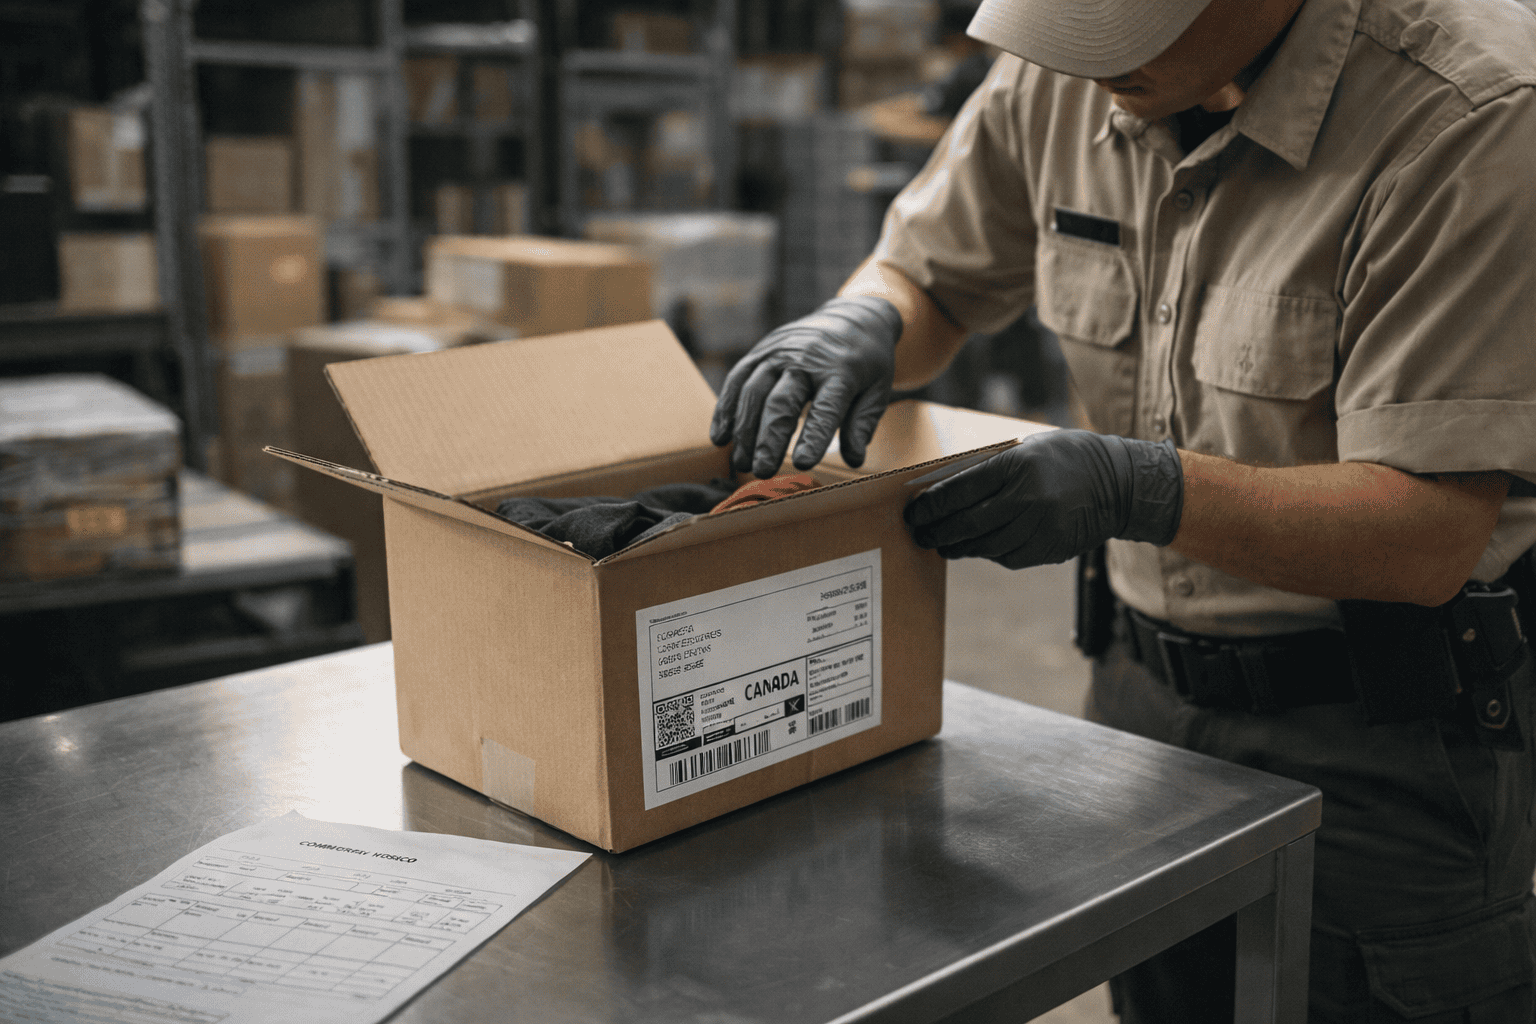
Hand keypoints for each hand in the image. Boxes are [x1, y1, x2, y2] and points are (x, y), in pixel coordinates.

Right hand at [710, 296, 902, 477]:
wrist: (851, 317)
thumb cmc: (866, 363)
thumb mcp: (877, 391)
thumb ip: (862, 425)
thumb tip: (854, 460)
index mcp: (841, 370)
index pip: (826, 408)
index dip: (814, 436)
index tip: (802, 463)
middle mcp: (806, 358)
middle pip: (781, 401)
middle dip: (768, 438)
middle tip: (762, 471)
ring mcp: (779, 352)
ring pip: (753, 392)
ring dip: (744, 430)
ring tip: (742, 463)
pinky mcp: (760, 351)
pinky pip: (737, 379)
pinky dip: (726, 409)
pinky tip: (721, 437)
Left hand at [904, 429, 1183, 568]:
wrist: (1120, 485)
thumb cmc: (1067, 458)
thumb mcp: (1028, 448)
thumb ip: (991, 467)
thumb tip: (947, 489)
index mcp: (1016, 466)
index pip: (958, 490)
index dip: (930, 505)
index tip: (914, 512)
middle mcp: (1026, 499)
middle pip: (964, 523)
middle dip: (935, 531)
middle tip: (919, 533)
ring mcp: (1038, 528)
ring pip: (982, 545)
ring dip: (956, 546)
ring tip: (942, 544)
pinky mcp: (1048, 549)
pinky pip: (1006, 556)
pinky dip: (987, 552)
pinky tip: (977, 546)